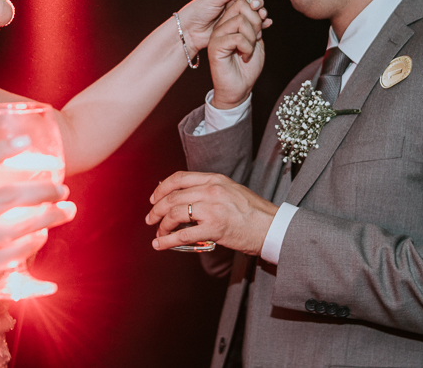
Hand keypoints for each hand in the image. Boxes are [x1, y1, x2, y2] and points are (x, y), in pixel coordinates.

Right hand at [0, 138, 76, 306]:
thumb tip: (24, 164)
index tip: (25, 141)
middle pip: (6, 197)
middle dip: (42, 191)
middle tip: (63, 188)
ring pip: (18, 229)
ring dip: (49, 218)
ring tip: (67, 210)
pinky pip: (17, 253)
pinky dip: (35, 241)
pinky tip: (43, 233)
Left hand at [145, 171, 277, 255]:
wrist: (271, 226)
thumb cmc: (253, 212)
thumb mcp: (231, 191)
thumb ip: (209, 190)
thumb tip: (184, 197)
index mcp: (215, 179)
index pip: (179, 178)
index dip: (162, 188)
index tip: (154, 198)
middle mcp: (212, 190)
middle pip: (173, 196)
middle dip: (157, 209)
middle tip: (150, 219)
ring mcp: (213, 208)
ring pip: (175, 213)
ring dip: (162, 225)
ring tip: (159, 234)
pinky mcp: (215, 228)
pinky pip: (183, 235)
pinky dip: (168, 241)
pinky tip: (160, 245)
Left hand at [176, 0, 270, 54]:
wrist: (189, 32)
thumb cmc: (197, 12)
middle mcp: (232, 2)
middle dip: (258, 1)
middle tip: (258, 6)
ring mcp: (235, 14)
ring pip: (253, 12)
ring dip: (260, 13)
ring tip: (262, 16)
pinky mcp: (236, 26)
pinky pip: (250, 24)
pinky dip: (259, 24)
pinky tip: (265, 24)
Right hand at [207, 0, 267, 107]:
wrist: (239, 88)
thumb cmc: (247, 67)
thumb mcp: (257, 41)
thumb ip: (257, 24)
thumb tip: (260, 7)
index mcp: (230, 23)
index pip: (242, 2)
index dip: (257, 7)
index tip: (265, 20)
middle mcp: (222, 26)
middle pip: (240, 5)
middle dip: (256, 20)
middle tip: (257, 37)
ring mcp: (217, 35)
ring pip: (239, 20)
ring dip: (252, 36)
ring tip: (250, 49)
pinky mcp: (216, 47)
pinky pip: (236, 37)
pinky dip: (247, 47)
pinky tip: (245, 56)